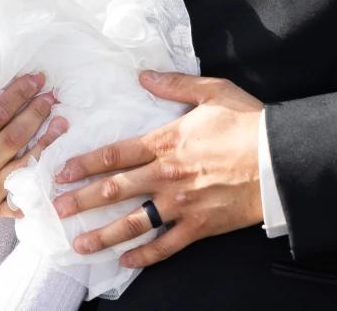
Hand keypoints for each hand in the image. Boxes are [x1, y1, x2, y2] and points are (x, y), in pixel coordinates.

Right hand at [0, 72, 68, 216]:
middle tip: (51, 95)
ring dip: (46, 141)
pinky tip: (54, 160)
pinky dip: (40, 176)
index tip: (33, 80)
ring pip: (22, 163)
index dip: (17, 96)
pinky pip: (22, 191)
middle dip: (35, 113)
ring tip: (61, 121)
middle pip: (12, 138)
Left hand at [50, 71, 263, 267]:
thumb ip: (173, 85)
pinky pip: (167, 245)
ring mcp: (182, 204)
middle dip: (82, 201)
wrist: (280, 160)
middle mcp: (167, 175)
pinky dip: (145, 256)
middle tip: (57, 210)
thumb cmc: (249, 122)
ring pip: (134, 222)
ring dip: (104, 234)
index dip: (85, 163)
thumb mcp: (212, 92)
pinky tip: (126, 261)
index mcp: (166, 142)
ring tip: (79, 243)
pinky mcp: (200, 226)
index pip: (115, 154)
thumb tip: (143, 75)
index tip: (62, 172)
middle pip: (115, 190)